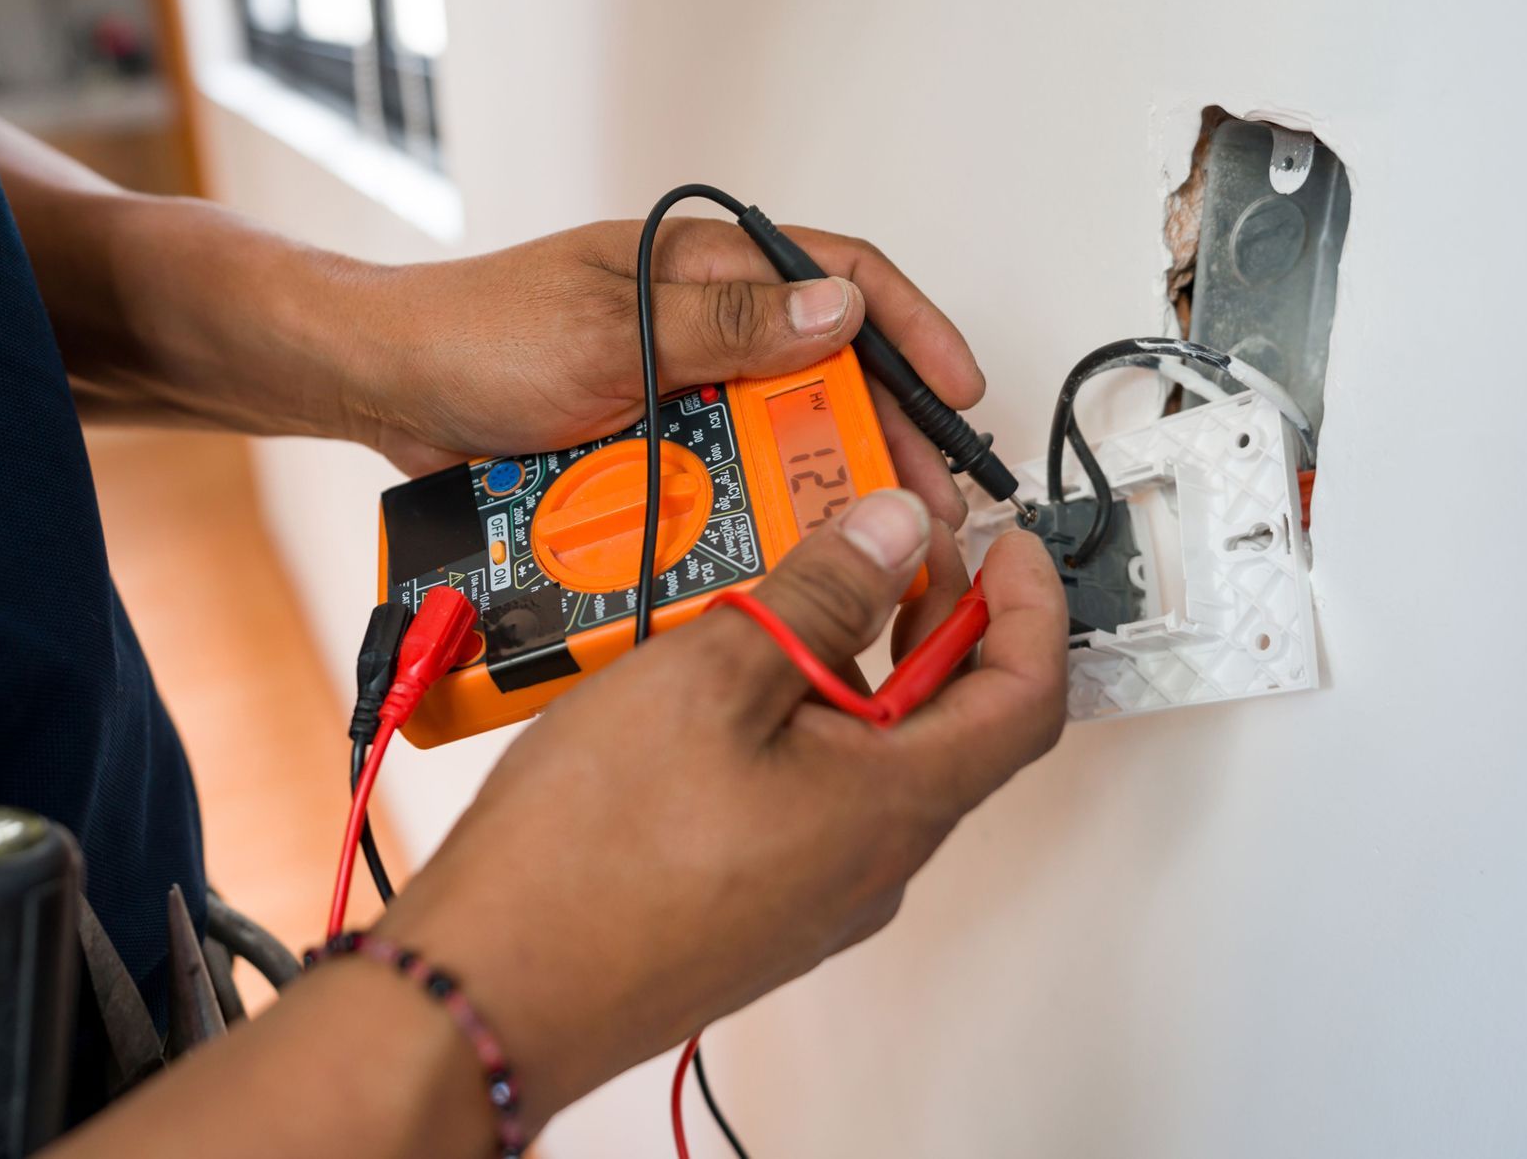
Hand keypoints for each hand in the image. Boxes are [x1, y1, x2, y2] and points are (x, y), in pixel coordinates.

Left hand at [335, 219, 985, 525]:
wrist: (383, 391)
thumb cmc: (476, 335)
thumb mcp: (610, 326)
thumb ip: (727, 323)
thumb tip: (839, 313)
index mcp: (701, 267)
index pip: (838, 276)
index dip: (912, 327)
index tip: (958, 388)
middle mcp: (700, 324)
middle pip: (823, 369)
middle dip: (881, 429)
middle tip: (924, 496)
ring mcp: (674, 387)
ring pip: (775, 434)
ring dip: (817, 480)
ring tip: (861, 536)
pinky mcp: (646, 445)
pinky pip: (716, 479)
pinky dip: (746, 510)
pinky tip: (775, 549)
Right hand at [374, 490, 1066, 1126]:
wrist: (493, 989)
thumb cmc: (591, 856)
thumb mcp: (715, 676)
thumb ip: (821, 595)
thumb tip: (892, 536)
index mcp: (893, 803)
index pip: (1026, 696)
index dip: (1032, 608)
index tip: (1010, 548)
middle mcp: (872, 860)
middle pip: (951, 725)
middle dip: (931, 620)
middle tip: (885, 547)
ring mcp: (816, 891)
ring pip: (872, 758)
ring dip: (852, 668)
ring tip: (780, 602)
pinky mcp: (756, 903)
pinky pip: (812, 797)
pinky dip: (798, 722)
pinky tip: (721, 687)